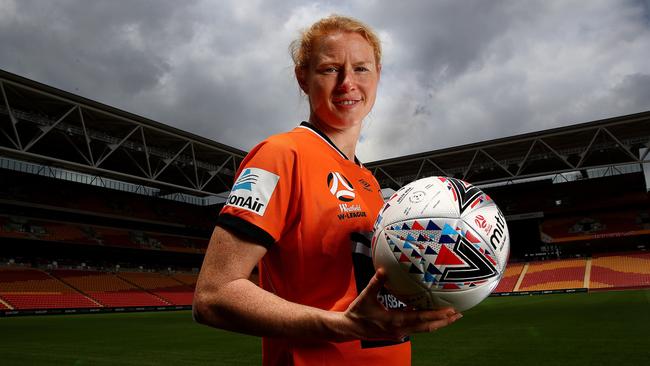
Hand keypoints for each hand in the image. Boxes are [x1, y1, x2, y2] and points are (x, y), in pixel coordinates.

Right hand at [340, 269, 461, 341]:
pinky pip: (417, 328)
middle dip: (444, 321)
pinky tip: (433, 316)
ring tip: (452, 316)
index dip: (436, 315)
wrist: (350, 329)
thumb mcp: (366, 296)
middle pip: (428, 327)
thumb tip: (383, 269)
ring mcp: (400, 333)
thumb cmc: (358, 312)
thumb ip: (376, 282)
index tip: (450, 310)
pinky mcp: (398, 333)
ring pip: (424, 329)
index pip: (420, 318)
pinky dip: (428, 323)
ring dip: (438, 323)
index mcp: (395, 320)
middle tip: (459, 314)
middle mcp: (400, 329)